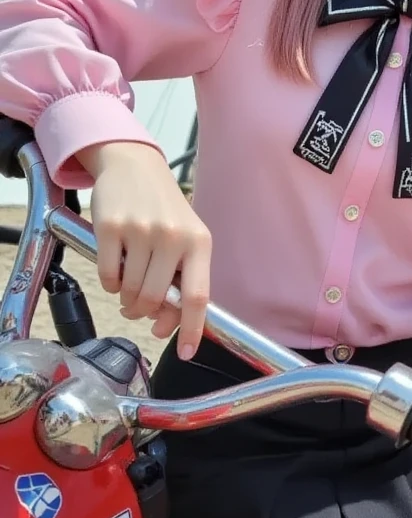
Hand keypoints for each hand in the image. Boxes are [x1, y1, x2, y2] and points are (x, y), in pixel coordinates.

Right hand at [77, 142, 210, 359]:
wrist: (134, 164)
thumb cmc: (163, 209)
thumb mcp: (185, 238)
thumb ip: (181, 280)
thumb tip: (166, 326)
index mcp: (199, 242)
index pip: (198, 296)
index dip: (192, 329)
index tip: (186, 353)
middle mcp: (172, 236)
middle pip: (155, 300)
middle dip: (144, 312)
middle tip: (138, 307)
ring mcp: (140, 230)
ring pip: (129, 292)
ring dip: (125, 298)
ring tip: (128, 281)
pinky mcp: (110, 227)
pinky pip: (107, 277)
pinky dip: (109, 283)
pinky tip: (115, 267)